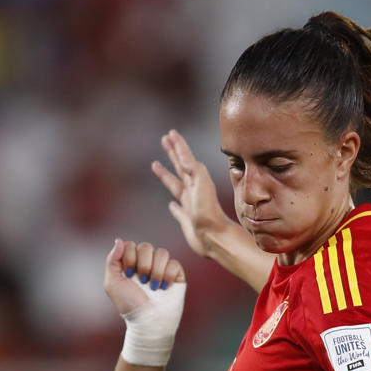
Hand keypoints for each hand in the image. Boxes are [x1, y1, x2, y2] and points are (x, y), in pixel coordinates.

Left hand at [102, 238, 184, 316]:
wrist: (148, 320)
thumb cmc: (129, 305)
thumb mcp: (113, 283)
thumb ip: (112, 260)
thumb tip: (119, 240)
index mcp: (131, 263)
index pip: (131, 245)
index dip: (130, 257)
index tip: (129, 274)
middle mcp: (146, 263)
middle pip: (146, 246)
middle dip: (143, 264)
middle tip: (142, 281)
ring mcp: (162, 268)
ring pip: (162, 252)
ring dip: (156, 271)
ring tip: (153, 287)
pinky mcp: (176, 274)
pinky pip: (174, 263)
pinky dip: (168, 275)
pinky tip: (164, 287)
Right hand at [152, 130, 236, 258]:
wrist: (214, 237)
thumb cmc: (209, 212)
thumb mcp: (203, 186)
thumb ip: (195, 170)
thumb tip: (182, 160)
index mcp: (196, 181)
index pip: (185, 158)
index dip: (178, 146)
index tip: (170, 133)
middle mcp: (193, 191)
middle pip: (179, 167)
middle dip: (172, 153)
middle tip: (164, 140)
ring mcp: (190, 205)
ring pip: (175, 186)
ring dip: (166, 175)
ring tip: (155, 165)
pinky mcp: (187, 220)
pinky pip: (177, 210)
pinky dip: (173, 207)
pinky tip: (171, 205)